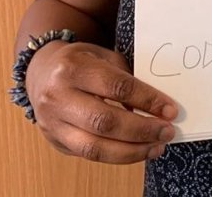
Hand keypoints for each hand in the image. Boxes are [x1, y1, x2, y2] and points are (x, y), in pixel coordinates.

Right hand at [25, 41, 179, 163]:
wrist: (40, 72)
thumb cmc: (80, 62)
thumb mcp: (103, 56)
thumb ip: (126, 77)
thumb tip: (156, 106)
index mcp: (73, 68)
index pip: (117, 87)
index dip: (147, 100)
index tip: (170, 109)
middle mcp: (58, 97)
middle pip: (105, 121)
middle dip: (142, 130)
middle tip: (167, 131)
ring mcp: (53, 123)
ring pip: (95, 147)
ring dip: (132, 151)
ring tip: (157, 147)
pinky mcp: (55, 141)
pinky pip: (89, 155)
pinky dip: (117, 156)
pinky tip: (137, 151)